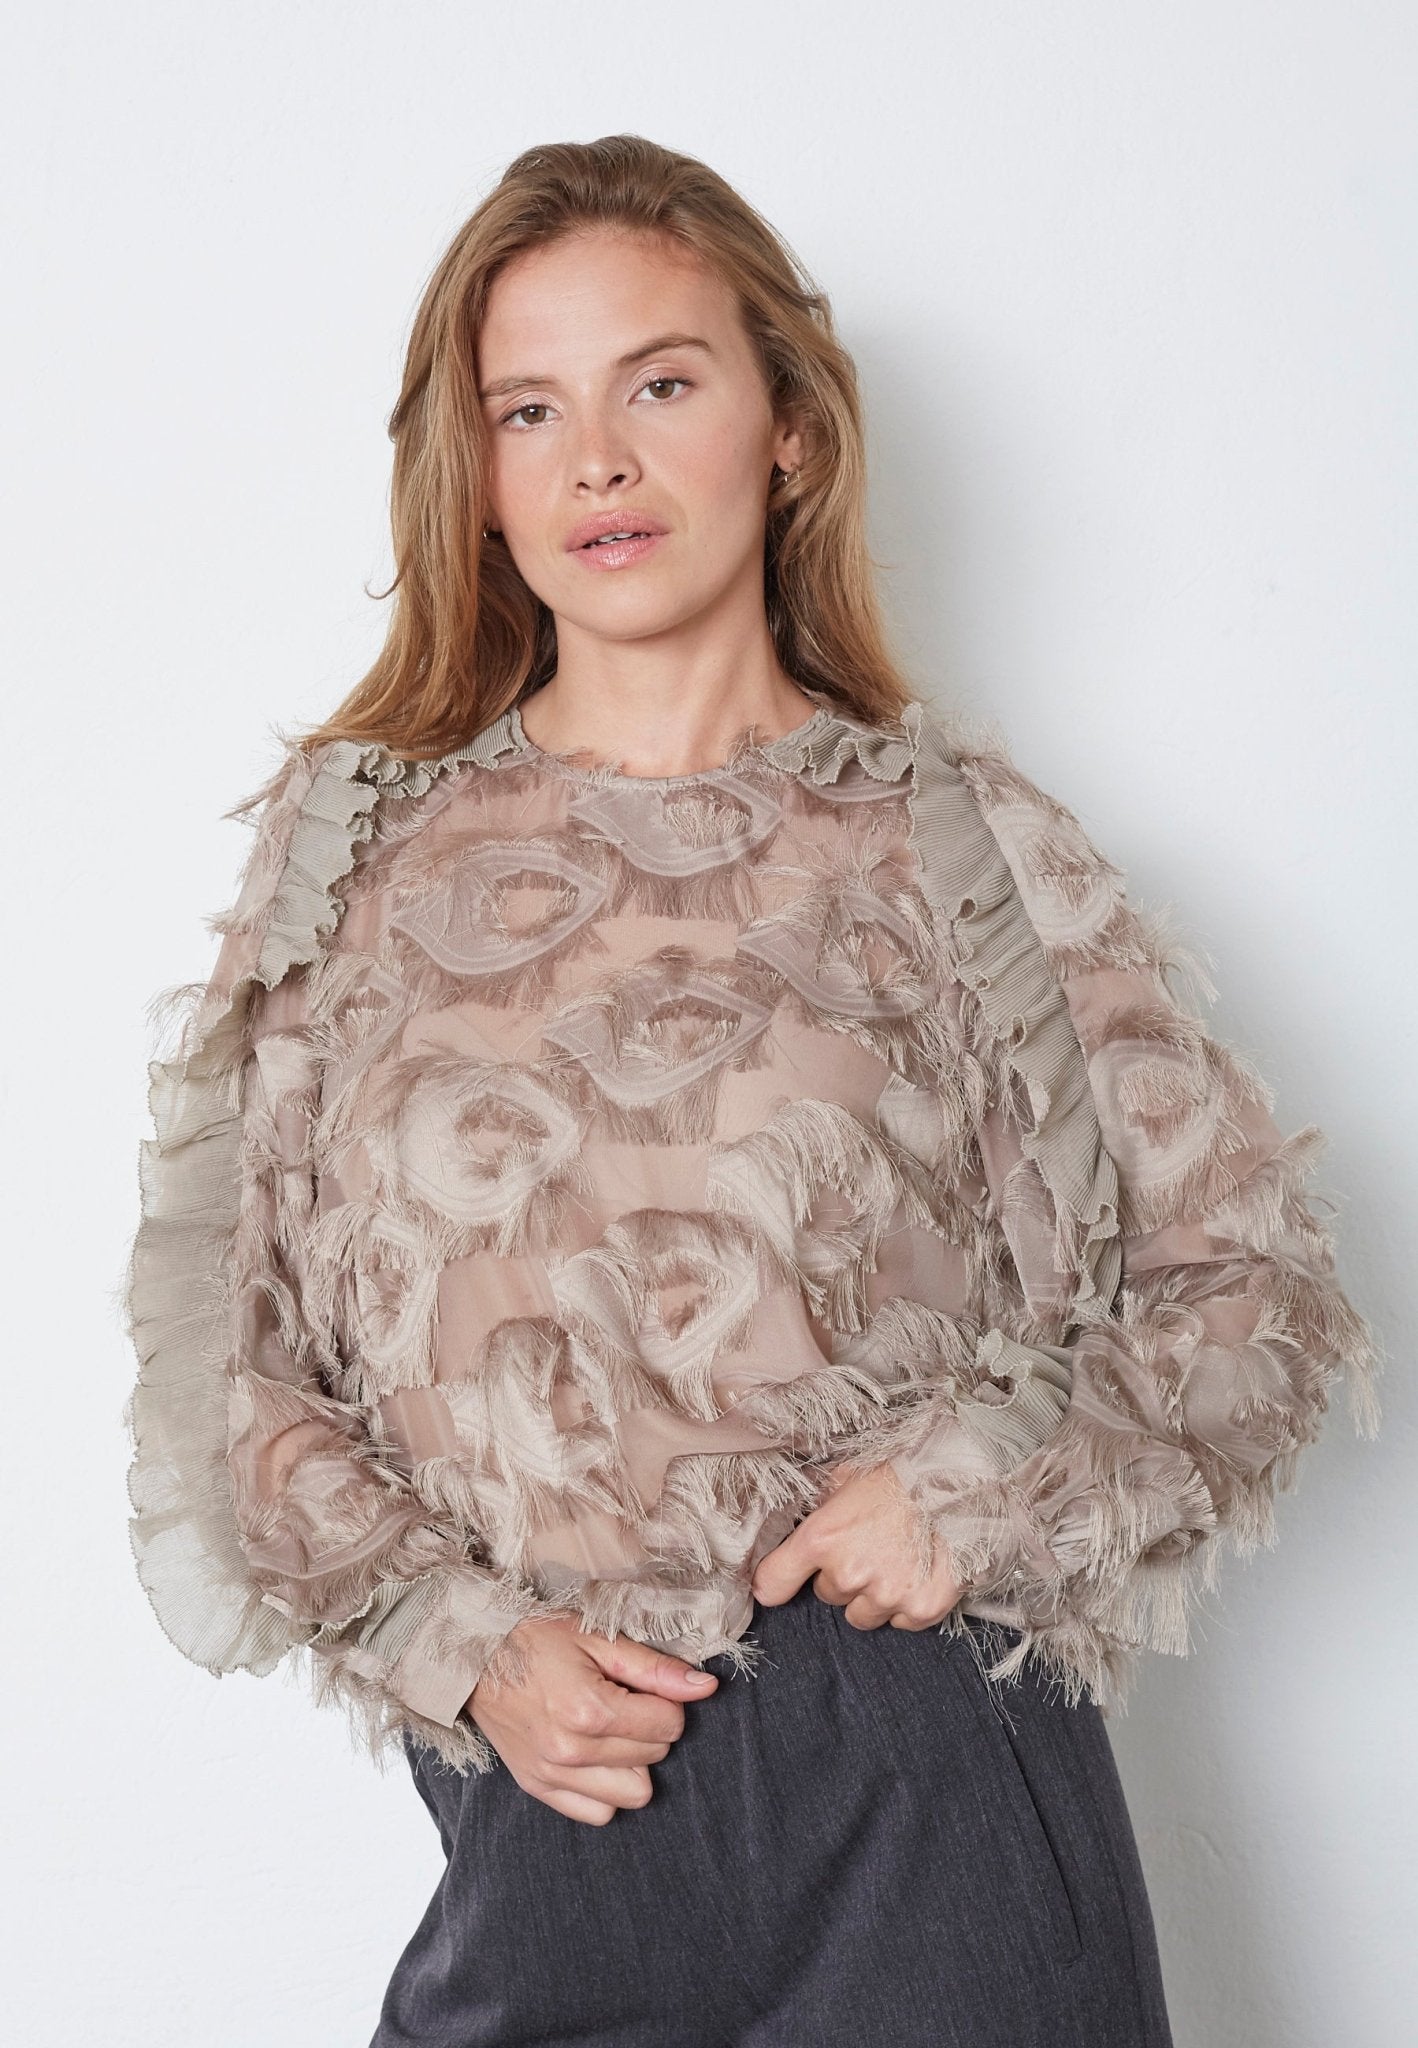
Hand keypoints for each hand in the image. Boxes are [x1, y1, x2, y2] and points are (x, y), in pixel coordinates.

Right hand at [465, 1613, 718, 1825]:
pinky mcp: (538, 1787)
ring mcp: (552, 1774)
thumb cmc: (537, 1638)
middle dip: (652, 1728)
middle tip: (626, 1701)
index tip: (646, 1686)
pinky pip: (598, 1813)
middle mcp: (571, 1751)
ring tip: (613, 1732)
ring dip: (634, 1763)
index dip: (667, 1701)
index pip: (669, 1724)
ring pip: (634, 1794)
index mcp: (590, 1709)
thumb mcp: (598, 1638)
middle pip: (655, 1757)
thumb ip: (655, 1668)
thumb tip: (706, 1689)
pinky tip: (595, 1757)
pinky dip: (606, 1789)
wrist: (475, 1655)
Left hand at [750, 1458, 963, 1630]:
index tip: (777, 1583)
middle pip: (828, 1595)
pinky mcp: (920, 1610)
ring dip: (873, 1595)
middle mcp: (849, 1573)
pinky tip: (920, 1572)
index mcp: (822, 1538)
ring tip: (896, 1560)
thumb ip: (823, 1505)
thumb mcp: (850, 1477)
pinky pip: (901, 1622)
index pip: (773, 1582)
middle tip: (869, 1547)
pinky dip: (907, 1604)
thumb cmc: (904, 1473)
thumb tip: (808, 1516)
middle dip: (843, 1575)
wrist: (964, 1481)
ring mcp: (886, 1596)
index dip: (773, 1583)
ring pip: (862, 1615)